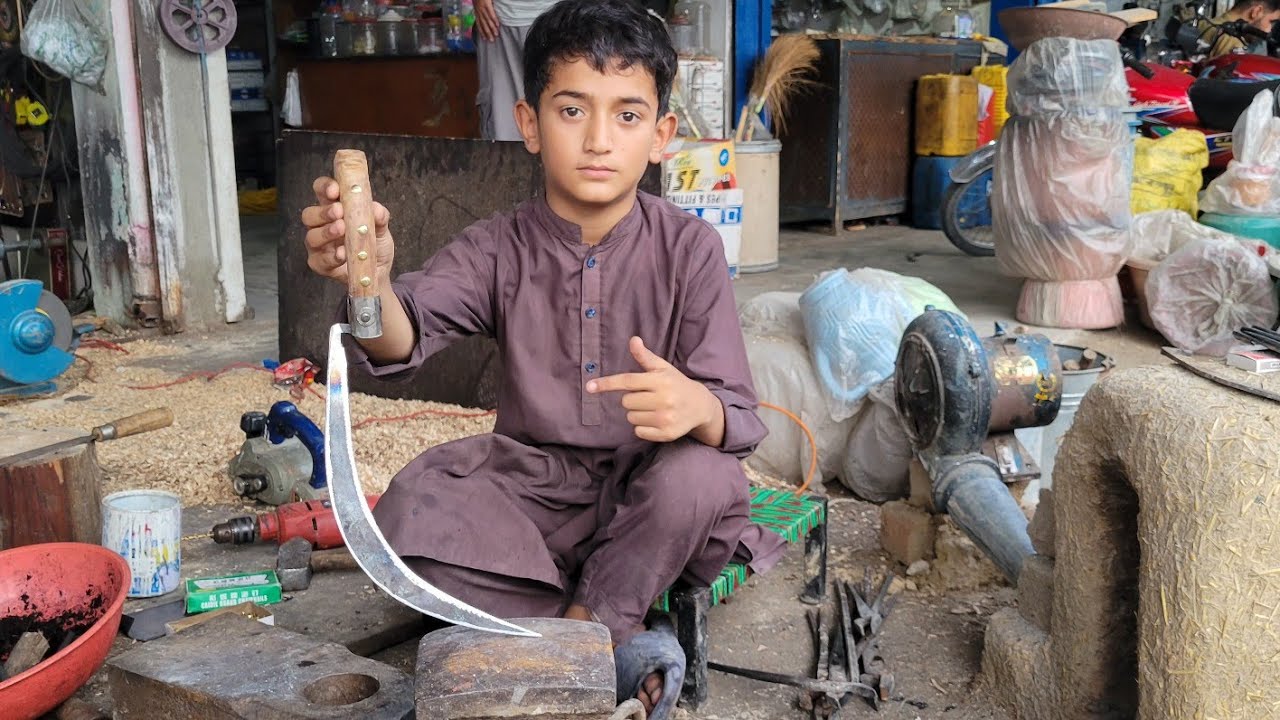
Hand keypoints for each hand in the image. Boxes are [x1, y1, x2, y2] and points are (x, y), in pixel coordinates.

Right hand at [301, 176, 394, 284]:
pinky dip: (332, 256)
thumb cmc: (374, 244)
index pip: (321, 191)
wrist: (378, 271)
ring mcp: (318, 246)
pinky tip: (342, 253)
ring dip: (327, 232)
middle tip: (339, 211)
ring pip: (311, 236)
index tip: (335, 190)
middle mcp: (321, 225)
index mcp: (333, 208)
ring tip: (342, 230)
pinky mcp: (320, 264)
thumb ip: (379, 217)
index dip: (324, 187)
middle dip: (323, 211)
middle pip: (309, 214)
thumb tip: (376, 208)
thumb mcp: (381, 228)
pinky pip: (320, 260)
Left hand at [473, 0, 498, 41]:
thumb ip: (481, 11)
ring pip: (487, 20)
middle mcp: (479, 11)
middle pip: (483, 24)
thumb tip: (484, 17)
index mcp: (477, 11)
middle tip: (491, 40)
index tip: (484, 39)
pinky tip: (497, 25)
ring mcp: (482, 8)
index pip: (479, 23)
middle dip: (487, 33)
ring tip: (496, 34)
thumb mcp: (477, 4)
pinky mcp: (486, 4)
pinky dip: (494, 19)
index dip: (481, 32)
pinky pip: (491, 13)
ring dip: (492, 28)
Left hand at [587, 337, 723, 443]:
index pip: (627, 381)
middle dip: (633, 400)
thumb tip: (633, 339)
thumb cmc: (676, 383)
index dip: (607, 383)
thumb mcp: (662, 368)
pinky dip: (643, 428)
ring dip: (637, 414)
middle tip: (648, 397)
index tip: (590, 387)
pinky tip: (657, 420)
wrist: (700, 406)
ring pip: (631, 418)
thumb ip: (645, 356)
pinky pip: (638, 432)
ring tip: (654, 409)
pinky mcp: (666, 434)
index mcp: (660, 380)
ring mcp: (665, 418)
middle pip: (626, 402)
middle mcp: (664, 399)